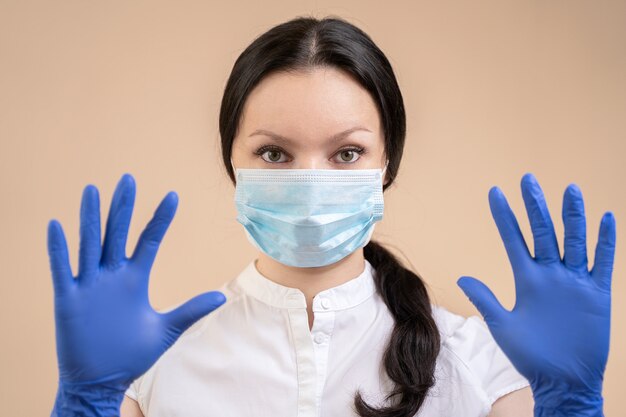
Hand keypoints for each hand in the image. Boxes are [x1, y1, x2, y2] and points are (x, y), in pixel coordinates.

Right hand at [47, 174, 225, 415]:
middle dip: (122, 207)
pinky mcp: (68, 300)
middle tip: (128, 179)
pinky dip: (58, 249)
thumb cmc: (133, 355)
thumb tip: (221, 297)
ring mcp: (89, 285)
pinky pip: (61, 270)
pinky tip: (56, 226)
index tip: (173, 195)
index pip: (149, 240)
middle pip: (117, 233)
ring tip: (92, 190)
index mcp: (135, 279)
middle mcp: (112, 276)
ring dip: (89, 218)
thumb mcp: (167, 329)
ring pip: (89, 243)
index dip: (160, 218)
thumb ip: (191, 310)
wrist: (102, 380)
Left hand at [457, 173, 615, 415]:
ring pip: (575, 241)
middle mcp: (550, 275)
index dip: (505, 216)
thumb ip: (485, 300)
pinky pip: (602, 263)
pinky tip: (605, 219)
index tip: (495, 192)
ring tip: (571, 189)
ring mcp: (574, 283)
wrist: (562, 381)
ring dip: (573, 216)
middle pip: (544, 232)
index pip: (514, 239)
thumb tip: (461, 277)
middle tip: (528, 178)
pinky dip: (605, 242)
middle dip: (536, 206)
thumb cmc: (530, 356)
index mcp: (526, 279)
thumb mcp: (503, 326)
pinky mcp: (596, 295)